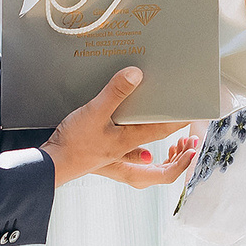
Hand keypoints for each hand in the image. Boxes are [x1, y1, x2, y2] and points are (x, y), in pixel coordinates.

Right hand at [41, 67, 187, 186]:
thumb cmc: (74, 142)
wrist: (52, 163)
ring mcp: (116, 162)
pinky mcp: (104, 162)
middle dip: (179, 158)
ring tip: (172, 148)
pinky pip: (132, 165)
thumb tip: (137, 74)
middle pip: (162, 169)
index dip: (179, 122)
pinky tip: (142, 150)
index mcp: (128, 142)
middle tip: (189, 143)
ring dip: (163, 162)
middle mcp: (126, 156)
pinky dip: (141, 157)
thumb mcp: (94, 111)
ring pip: (148, 171)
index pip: (161, 131)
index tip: (193, 114)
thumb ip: (115, 92)